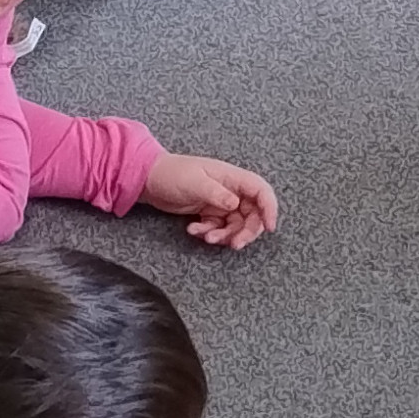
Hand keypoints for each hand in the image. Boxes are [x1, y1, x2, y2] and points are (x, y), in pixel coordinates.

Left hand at [137, 150, 278, 248]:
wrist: (148, 179)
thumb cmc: (172, 173)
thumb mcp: (196, 182)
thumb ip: (218, 194)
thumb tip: (237, 205)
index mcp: (232, 177)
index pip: (261, 191)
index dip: (270, 208)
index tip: (270, 228)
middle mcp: (230, 190)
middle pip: (252, 213)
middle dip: (246, 231)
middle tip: (234, 244)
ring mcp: (220, 201)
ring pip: (235, 225)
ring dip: (225, 236)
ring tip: (207, 238)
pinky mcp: (209, 212)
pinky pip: (219, 228)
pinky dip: (209, 233)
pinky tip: (193, 230)